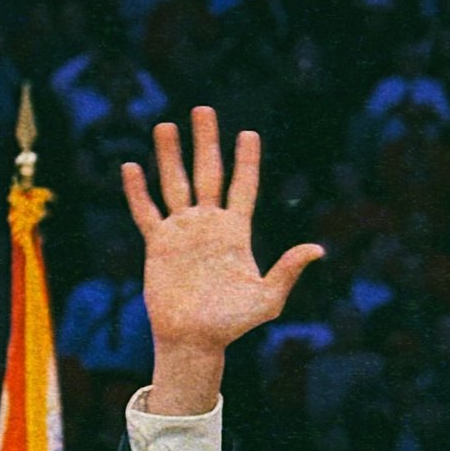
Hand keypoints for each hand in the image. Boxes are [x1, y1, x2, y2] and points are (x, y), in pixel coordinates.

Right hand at [121, 106, 323, 414]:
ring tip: (165, 125)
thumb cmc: (233, 324)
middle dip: (206, 142)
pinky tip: (132, 167)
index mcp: (236, 232)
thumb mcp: (267, 299)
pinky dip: (138, 192)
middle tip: (203, 110)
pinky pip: (146, 213)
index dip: (246, 160)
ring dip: (170, 156)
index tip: (248, 133)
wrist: (194, 341)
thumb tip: (317, 249)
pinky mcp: (158, 245)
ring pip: (175, 184)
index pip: (242, 187)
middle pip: (207, 173)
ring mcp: (182, 232)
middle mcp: (209, 225)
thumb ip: (288, 271)